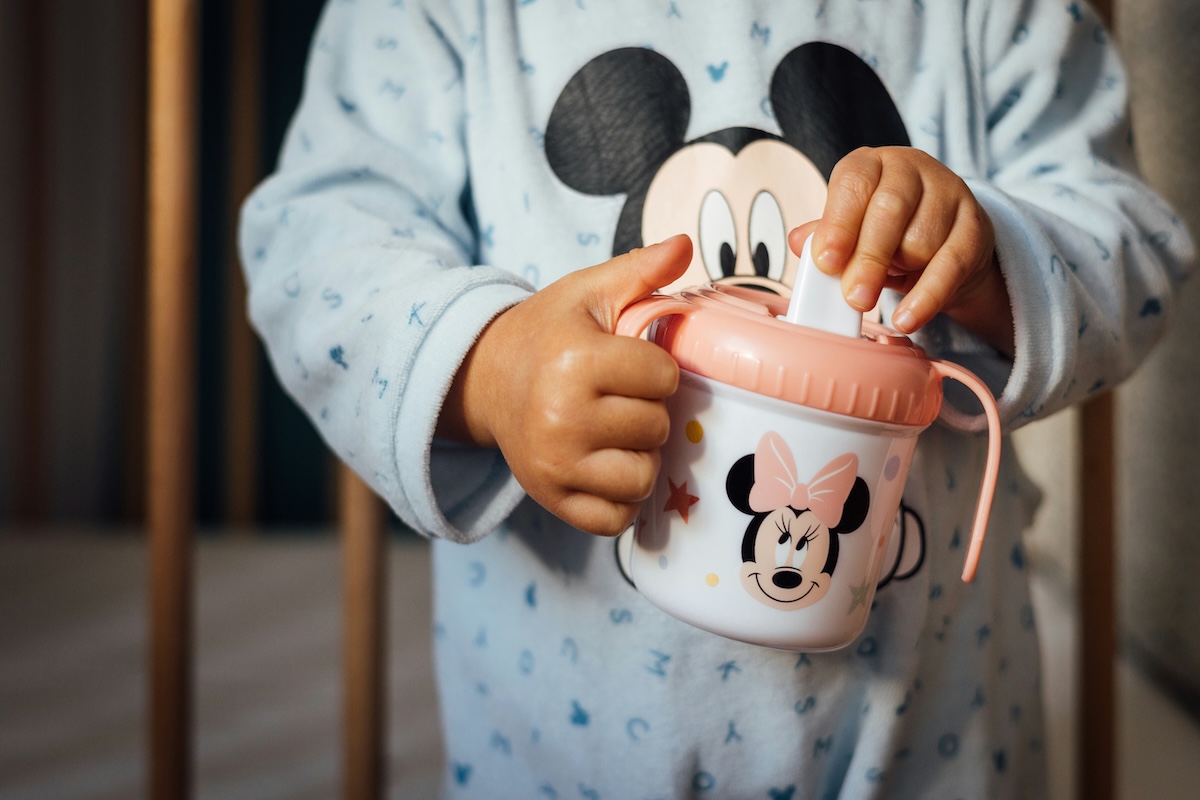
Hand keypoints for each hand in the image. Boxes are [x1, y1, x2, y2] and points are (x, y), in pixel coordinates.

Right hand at [438, 235, 692, 534]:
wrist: (486, 379)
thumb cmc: (548, 334)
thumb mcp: (587, 293)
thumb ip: (640, 270)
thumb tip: (685, 243)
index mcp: (576, 361)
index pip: (663, 377)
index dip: (657, 369)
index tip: (632, 363)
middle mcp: (562, 417)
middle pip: (656, 426)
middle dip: (649, 410)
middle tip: (620, 397)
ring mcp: (555, 464)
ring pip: (642, 476)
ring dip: (641, 455)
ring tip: (617, 432)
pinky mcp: (551, 498)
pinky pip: (616, 518)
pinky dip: (622, 499)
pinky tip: (608, 467)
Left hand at [790, 146, 1012, 355]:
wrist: (943, 240)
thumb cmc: (886, 231)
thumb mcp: (851, 229)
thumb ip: (825, 234)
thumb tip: (800, 241)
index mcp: (872, 164)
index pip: (854, 183)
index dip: (838, 223)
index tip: (826, 262)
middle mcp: (912, 169)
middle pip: (889, 210)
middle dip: (868, 258)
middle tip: (853, 297)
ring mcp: (949, 192)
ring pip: (920, 238)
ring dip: (898, 274)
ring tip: (881, 290)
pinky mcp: (975, 226)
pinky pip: (950, 265)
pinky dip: (926, 297)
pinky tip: (907, 318)